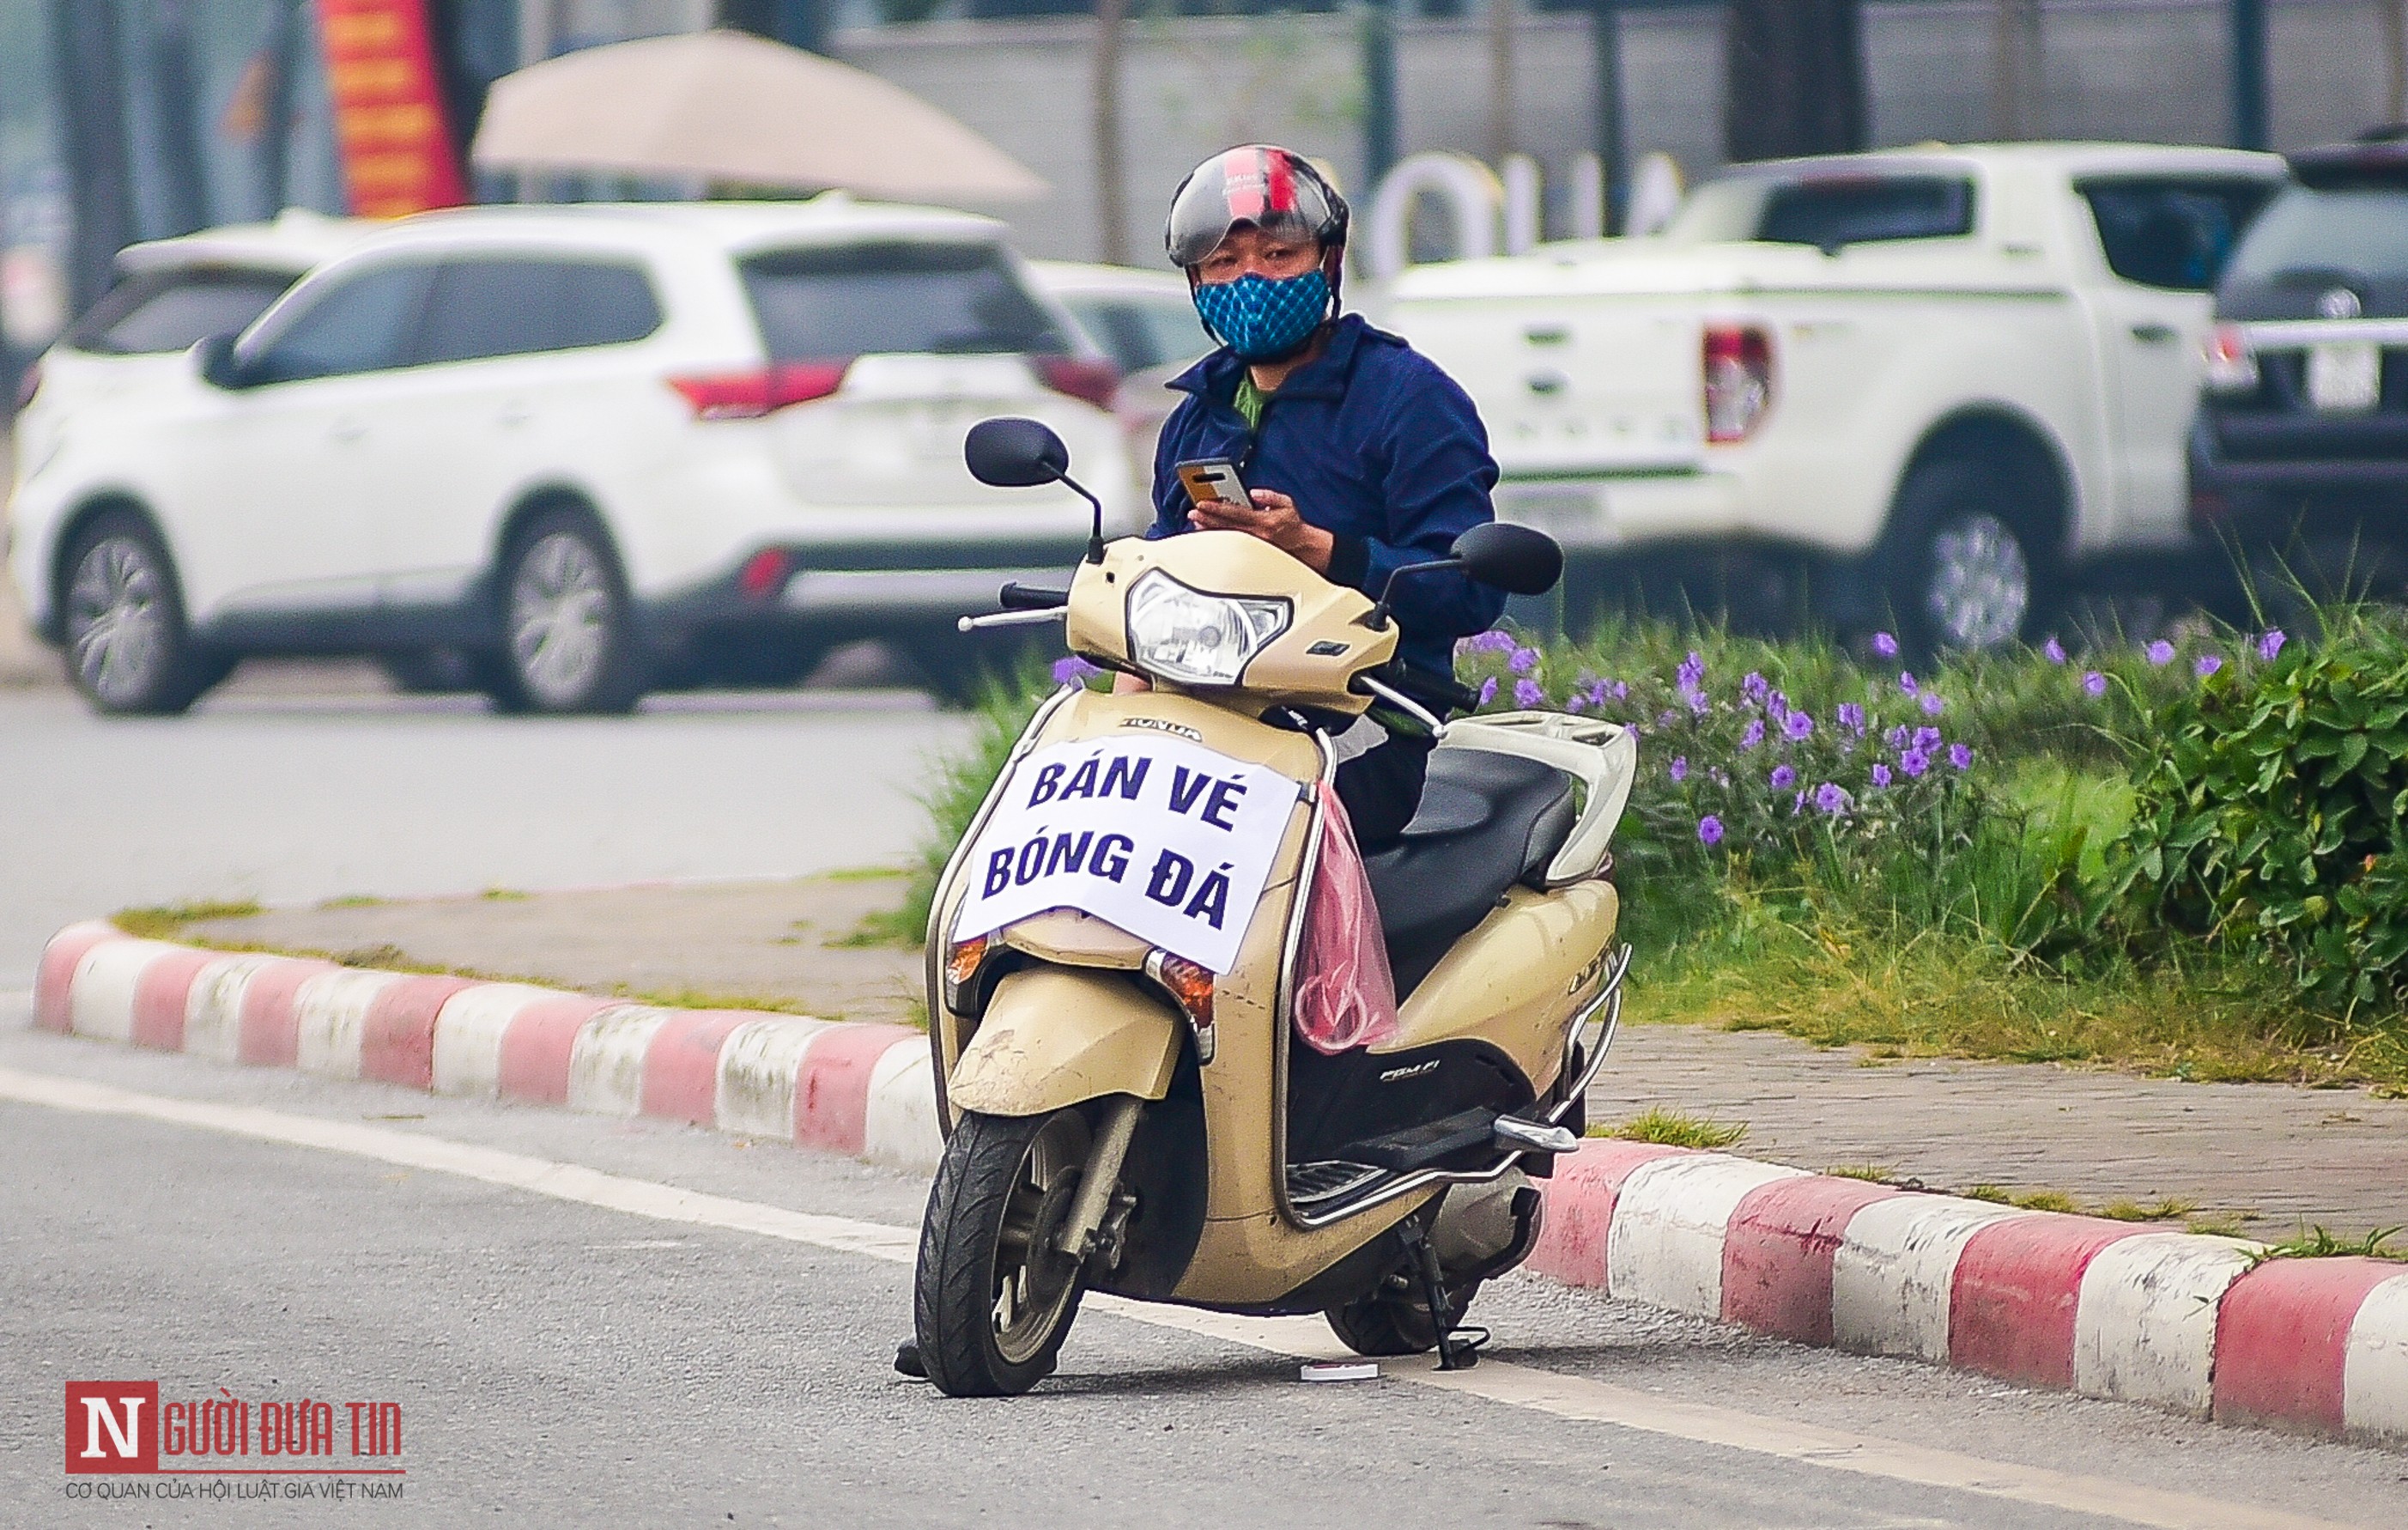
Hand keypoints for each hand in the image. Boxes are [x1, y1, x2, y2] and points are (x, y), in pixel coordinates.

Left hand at [1188, 488, 1334, 573]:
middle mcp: (1255, 535)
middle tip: (1193, 512)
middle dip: (1207, 518)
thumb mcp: (1286, 503)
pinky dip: (1217, 539)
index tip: (1202, 503)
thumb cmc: (1293, 526)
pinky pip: (1229, 546)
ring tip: (1197, 522)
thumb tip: (1254, 493)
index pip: (1234, 513)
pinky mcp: (1250, 554)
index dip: (1216, 507)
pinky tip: (1208, 534)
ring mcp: (1251, 546)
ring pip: (1225, 537)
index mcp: (1263, 520)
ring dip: (1209, 529)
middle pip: (1225, 526)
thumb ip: (1270, 496)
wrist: (1303, 548)